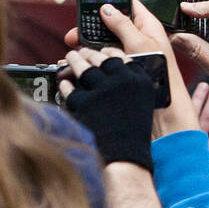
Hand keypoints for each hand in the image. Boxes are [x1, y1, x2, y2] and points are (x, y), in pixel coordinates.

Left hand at [59, 48, 156, 170]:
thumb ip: (132, 83)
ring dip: (74, 61)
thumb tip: (112, 66)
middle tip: (81, 52)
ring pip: (82, 67)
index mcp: (139, 81)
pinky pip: (70, 88)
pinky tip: (65, 84)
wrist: (124, 155)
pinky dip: (66, 85)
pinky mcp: (82, 102)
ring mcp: (101, 91)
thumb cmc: (134, 131)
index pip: (121, 56)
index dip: (109, 52)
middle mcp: (122, 81)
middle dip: (88, 53)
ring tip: (70, 58)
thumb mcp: (143, 102)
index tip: (103, 52)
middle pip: (100, 59)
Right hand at [64, 0, 199, 137]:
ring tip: (73, 47)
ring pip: (107, 40)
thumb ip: (123, 25)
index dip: (112, 0)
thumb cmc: (159, 71)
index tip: (91, 0)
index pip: (129, 4)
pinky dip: (94, 55)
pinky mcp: (126, 62)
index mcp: (148, 25)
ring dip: (89, 42)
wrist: (165, 102)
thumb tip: (106, 8)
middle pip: (112, 23)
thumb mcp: (140, 43)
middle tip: (74, 33)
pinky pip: (107, 55)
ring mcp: (132, 49)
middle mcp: (140, 35)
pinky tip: (82, 58)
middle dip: (92, 26)